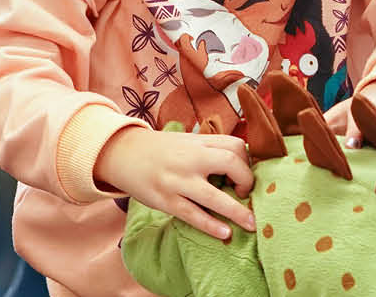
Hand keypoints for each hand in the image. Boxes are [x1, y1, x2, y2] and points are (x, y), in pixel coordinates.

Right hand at [95, 125, 255, 241]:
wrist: (124, 153)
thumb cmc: (162, 150)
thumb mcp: (187, 142)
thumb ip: (210, 151)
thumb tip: (241, 167)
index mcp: (199, 142)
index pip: (235, 146)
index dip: (246, 162)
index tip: (243, 174)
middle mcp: (190, 159)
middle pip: (230, 163)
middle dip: (247, 180)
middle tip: (246, 193)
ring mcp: (177, 181)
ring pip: (213, 196)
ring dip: (237, 212)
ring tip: (251, 224)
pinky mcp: (165, 200)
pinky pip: (192, 215)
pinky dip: (210, 225)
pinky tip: (225, 234)